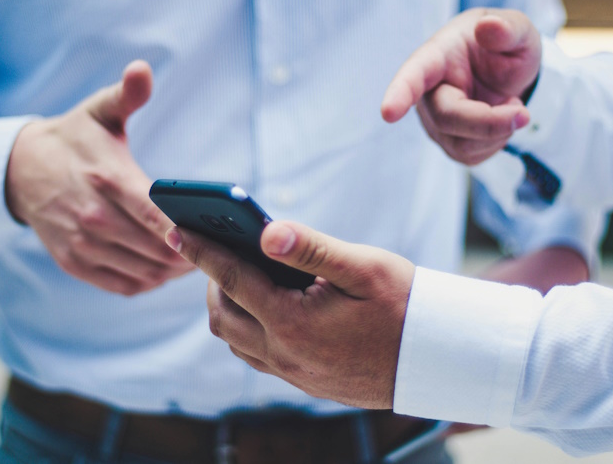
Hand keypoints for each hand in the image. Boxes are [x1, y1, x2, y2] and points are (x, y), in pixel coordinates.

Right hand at [5, 60, 193, 295]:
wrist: (20, 170)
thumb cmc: (74, 140)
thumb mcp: (99, 111)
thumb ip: (126, 95)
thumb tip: (142, 70)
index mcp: (107, 178)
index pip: (156, 215)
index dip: (187, 231)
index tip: (214, 235)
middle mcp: (93, 216)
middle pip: (157, 250)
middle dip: (191, 253)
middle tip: (217, 249)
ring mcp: (82, 244)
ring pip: (144, 272)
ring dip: (174, 272)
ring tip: (197, 260)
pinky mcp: (74, 262)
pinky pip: (124, 285)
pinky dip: (150, 282)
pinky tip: (165, 270)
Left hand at [166, 221, 415, 408]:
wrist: (437, 358)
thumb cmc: (405, 305)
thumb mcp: (363, 267)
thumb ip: (311, 248)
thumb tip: (266, 231)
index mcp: (293, 322)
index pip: (232, 279)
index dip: (201, 251)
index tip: (175, 229)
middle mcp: (285, 354)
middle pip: (223, 315)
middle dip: (210, 280)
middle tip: (215, 249)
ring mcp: (293, 373)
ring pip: (235, 340)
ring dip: (227, 306)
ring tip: (236, 275)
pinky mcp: (304, 382)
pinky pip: (256, 355)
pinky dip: (246, 328)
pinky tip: (263, 306)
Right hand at [381, 8, 540, 164]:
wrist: (506, 74)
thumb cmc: (504, 48)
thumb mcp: (517, 31)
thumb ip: (508, 28)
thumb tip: (489, 28)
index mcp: (436, 57)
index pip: (413, 75)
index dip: (400, 94)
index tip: (389, 113)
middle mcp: (427, 93)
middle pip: (447, 118)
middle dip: (489, 122)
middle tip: (523, 114)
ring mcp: (435, 122)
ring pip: (461, 144)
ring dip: (498, 132)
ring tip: (511, 105)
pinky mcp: (449, 144)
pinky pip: (472, 156)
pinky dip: (497, 142)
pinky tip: (500, 120)